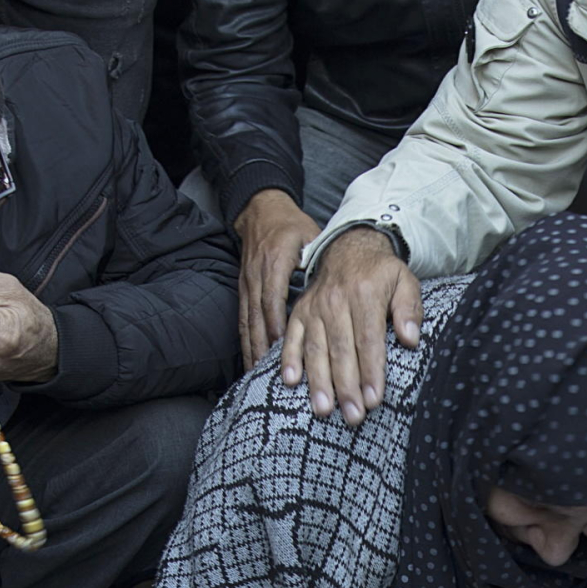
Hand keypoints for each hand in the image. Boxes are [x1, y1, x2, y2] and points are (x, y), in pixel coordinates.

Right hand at [234, 189, 322, 370]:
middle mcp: (258, 275)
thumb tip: (343, 283)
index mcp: (276, 261)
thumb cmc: (293, 225)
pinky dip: (246, 343)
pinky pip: (243, 320)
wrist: (261, 210)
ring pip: (249, 321)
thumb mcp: (311, 234)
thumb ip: (325, 257)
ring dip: (254, 350)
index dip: (278, 322)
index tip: (286, 345)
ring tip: (261, 377)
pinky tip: (251, 364)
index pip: (275, 297)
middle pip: (259, 316)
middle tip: (280, 375)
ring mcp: (248, 284)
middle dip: (267, 347)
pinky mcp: (243, 291)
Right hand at [283, 228, 418, 422]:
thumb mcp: (405, 281)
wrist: (348, 247)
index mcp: (365, 295)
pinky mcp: (299, 313)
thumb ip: (409, 308)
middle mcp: (336, 302)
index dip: (371, 372)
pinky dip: (289, 359)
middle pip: (341, 351)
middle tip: (353, 416)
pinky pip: (292, 338)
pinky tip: (290, 382)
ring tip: (324, 410)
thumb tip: (410, 339)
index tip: (374, 399)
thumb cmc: (381, 272)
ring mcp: (314, 308)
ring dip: (319, 382)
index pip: (368, 341)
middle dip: (347, 387)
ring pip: (316, 349)